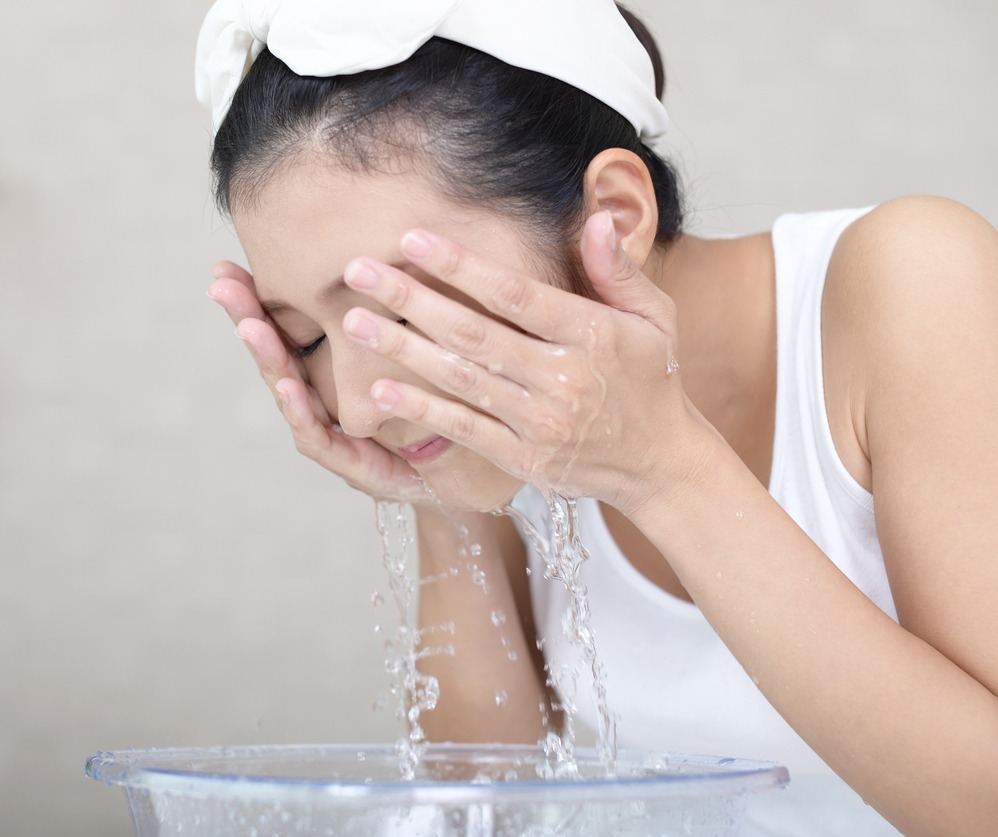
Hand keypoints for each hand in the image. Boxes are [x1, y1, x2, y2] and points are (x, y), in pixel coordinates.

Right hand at [208, 261, 431, 503]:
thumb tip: (381, 259)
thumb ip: (383, 317)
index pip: (282, 327)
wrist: (443, 471)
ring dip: (266, 356)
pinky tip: (289, 386)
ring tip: (248, 326)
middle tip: (221, 286)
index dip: (254, 299)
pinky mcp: (344, 459)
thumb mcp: (399, 356)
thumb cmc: (415, 408)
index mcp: (322, 368)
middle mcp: (313, 396)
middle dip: (245, 317)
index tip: (225, 268)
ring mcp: (323, 428)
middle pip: (273, 351)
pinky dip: (299, 409)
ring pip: (286, 387)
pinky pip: (314, 432)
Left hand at [338, 211, 702, 513]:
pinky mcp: (525, 459)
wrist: (661, 463)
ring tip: (353, 322)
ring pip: (460, 379)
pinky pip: (465, 429)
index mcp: (591, 334)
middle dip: (410, 299)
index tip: (411, 238)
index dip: (460, 265)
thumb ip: (618, 270)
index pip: (514, 293)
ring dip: (402, 349)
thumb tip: (595, 217)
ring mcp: (540, 423)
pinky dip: (421, 410)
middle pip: (473, 332)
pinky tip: (381, 390)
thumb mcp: (653, 317)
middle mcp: (562, 378)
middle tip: (357, 272)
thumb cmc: (650, 379)